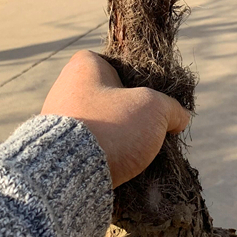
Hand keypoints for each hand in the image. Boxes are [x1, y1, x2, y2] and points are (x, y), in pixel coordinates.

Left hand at [41, 50, 190, 187]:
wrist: (71, 171)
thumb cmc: (113, 126)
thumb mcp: (155, 109)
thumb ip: (172, 108)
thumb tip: (180, 118)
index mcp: (83, 65)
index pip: (119, 65)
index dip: (142, 82)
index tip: (154, 102)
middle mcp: (64, 86)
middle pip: (111, 97)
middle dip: (131, 114)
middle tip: (150, 130)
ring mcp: (58, 117)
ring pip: (101, 122)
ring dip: (118, 136)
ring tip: (136, 152)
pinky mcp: (56, 145)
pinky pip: (87, 144)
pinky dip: (103, 152)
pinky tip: (118, 164)